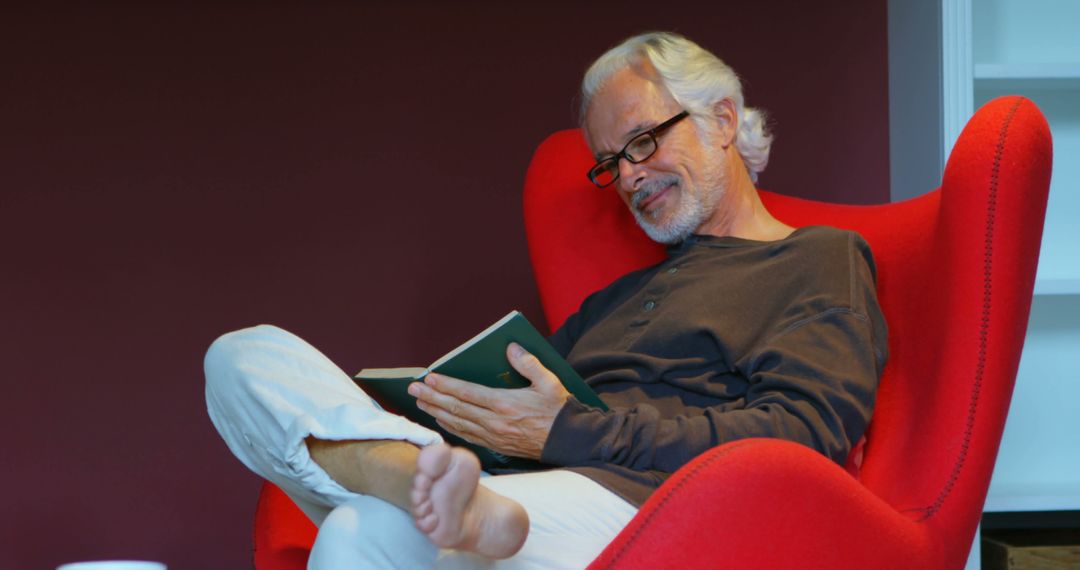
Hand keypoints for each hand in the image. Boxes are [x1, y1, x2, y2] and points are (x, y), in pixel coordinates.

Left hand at [407, 342, 570, 459]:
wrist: (569, 441)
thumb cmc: (559, 410)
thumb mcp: (549, 382)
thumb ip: (529, 363)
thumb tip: (510, 348)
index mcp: (505, 404)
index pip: (467, 393)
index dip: (446, 386)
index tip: (429, 378)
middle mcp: (495, 422)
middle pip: (456, 409)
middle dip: (432, 398)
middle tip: (413, 389)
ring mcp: (494, 437)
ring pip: (458, 424)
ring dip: (437, 412)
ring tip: (420, 403)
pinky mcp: (496, 446)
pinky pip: (467, 436)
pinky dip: (451, 428)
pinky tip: (441, 421)